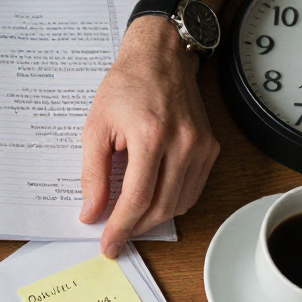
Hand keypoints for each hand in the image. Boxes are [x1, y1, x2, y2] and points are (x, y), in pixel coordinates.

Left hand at [79, 16, 219, 256]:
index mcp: (151, 136)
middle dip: (135, 229)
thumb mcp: (96, 127)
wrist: (161, 55)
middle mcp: (183, 144)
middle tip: (114, 238)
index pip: (137, 199)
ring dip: (153, 219)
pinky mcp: (210, 148)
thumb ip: (93, 174)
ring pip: (179, 204)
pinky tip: (151, 201)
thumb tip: (91, 213)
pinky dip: (171, 203)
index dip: (120, 227)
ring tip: (129, 219)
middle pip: (161, 208)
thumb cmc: (126, 86)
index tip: (108, 245)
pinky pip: (191, 190)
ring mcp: (201, 147)